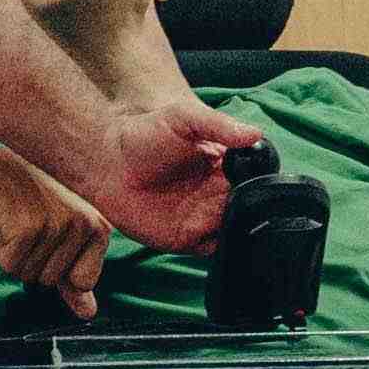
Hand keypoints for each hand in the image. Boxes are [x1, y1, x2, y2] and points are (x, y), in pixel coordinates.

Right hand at [0, 151, 108, 315]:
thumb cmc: (32, 208)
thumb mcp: (61, 241)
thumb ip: (75, 278)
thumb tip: (89, 314)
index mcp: (100, 227)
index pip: (83, 283)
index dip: (59, 270)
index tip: (50, 241)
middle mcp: (83, 222)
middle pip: (50, 281)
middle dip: (32, 263)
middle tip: (28, 229)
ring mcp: (57, 222)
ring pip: (28, 275)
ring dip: (15, 256)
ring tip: (16, 224)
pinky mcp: (29, 225)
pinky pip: (10, 265)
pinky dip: (0, 251)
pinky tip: (3, 222)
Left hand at [83, 97, 262, 252]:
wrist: (107, 161)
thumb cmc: (144, 133)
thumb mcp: (184, 117)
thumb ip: (219, 124)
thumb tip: (255, 134)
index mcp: (226, 167)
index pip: (256, 181)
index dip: (262, 185)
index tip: (259, 185)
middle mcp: (219, 195)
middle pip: (250, 210)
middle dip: (254, 212)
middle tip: (240, 204)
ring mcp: (204, 219)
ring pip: (236, 232)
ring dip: (240, 232)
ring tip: (228, 219)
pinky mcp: (186, 240)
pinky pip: (213, 250)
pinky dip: (222, 249)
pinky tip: (216, 235)